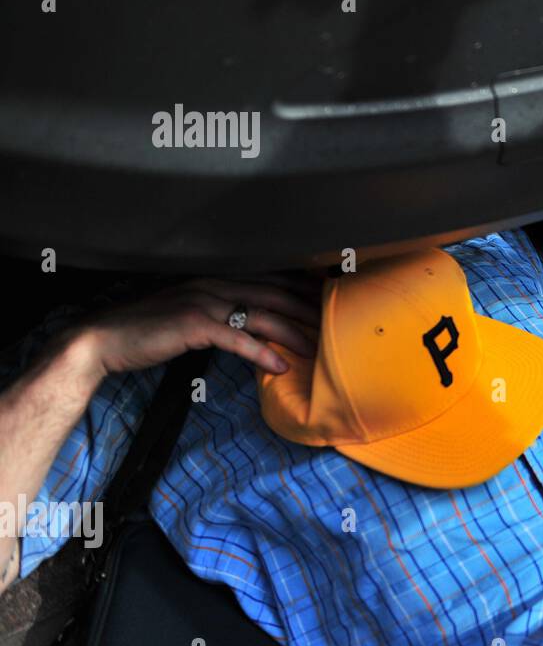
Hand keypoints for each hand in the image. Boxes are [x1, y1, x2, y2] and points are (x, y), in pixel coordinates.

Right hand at [71, 277, 321, 379]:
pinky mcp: (194, 325)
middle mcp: (215, 285)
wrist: (105, 339)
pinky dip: (262, 352)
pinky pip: (237, 339)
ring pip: (263, 315)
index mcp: (217, 279)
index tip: (328, 300)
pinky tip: (281, 366)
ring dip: (294, 332)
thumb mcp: (192, 315)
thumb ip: (223, 314)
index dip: (302, 289)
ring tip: (317, 348)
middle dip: (308, 309)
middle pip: (275, 294)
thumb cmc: (150, 330)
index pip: (271, 280)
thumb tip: (254, 327)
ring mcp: (205, 303)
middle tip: (335, 324)